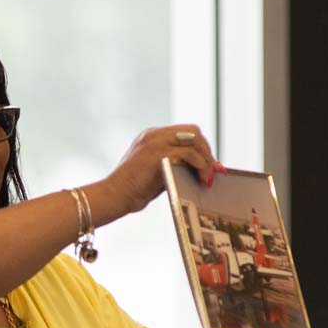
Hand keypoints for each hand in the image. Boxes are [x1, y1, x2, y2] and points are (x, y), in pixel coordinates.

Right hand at [101, 124, 224, 216]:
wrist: (114, 196)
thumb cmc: (134, 190)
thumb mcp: (157, 172)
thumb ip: (174, 165)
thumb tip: (199, 170)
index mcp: (152, 136)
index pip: (185, 132)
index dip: (201, 147)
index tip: (209, 164)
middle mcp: (154, 134)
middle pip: (193, 132)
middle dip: (207, 151)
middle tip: (213, 170)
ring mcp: (155, 141)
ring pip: (194, 139)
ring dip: (206, 159)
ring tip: (208, 177)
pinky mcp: (158, 153)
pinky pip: (188, 153)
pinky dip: (199, 164)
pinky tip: (201, 177)